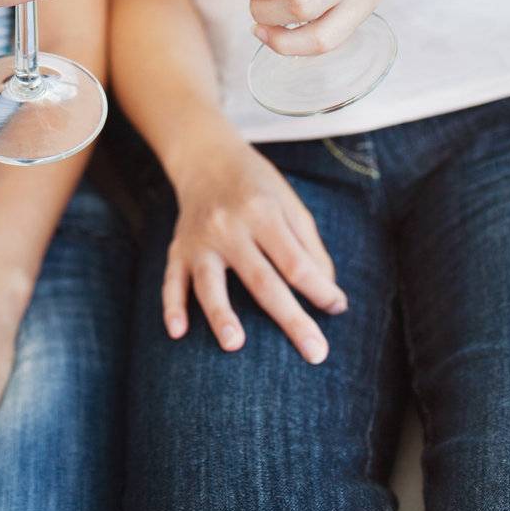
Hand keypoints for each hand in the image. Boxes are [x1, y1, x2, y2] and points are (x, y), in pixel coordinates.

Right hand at [166, 125, 345, 363]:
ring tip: (234, 344)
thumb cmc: (256, 185)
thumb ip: (309, 246)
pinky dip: (172, 306)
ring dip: (220, 313)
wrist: (206, 157)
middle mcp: (229, 226)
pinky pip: (171, 281)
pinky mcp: (177, 249)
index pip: (295, 262)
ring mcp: (200, 240)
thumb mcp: (289, 203)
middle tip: (316, 352)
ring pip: (210, 282)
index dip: (319, 289)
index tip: (337, 308)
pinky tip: (178, 332)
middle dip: (291, 319)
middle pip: (262, 280)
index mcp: (262, 212)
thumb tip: (328, 291)